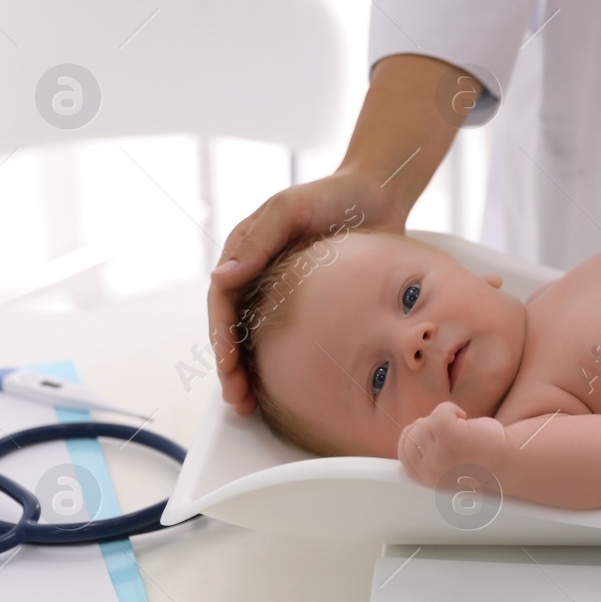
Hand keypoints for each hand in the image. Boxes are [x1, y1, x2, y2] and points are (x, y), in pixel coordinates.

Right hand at [207, 168, 409, 415]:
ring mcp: (283, 292)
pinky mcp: (311, 304)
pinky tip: (290, 388)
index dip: (221, 337)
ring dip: (251, 373)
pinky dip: (284, 364)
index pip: (222, 303)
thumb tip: (221, 276)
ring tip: (252, 406)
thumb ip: (258, 239)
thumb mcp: (291, 209)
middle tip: (237, 400)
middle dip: (231, 368)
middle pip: (234, 329)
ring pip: (258, 339)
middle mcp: (258, 276)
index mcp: (244, 253)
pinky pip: (290, 338)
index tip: (227, 367)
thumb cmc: (333, 195)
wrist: (379, 194)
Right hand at [398, 401, 508, 487]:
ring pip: (424, 423)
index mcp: (429, 480)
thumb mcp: (450, 461)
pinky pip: (438, 413)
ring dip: (443, 418)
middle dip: (427, 426)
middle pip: (410, 436)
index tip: (432, 433)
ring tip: (464, 427)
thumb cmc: (487, 461)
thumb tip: (416, 428)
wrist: (514, 463)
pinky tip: (467, 418)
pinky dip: (451, 409)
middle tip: (451, 426)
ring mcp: (437, 456)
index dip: (414, 438)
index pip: (404, 454)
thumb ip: (431, 452)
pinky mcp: (448, 438)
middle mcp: (430, 472)